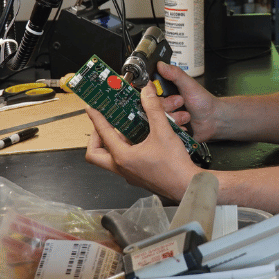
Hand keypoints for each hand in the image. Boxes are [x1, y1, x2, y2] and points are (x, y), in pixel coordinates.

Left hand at [84, 82, 200, 199]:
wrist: (187, 186)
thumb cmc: (175, 167)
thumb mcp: (163, 132)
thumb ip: (154, 109)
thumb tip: (147, 93)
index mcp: (123, 158)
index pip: (103, 134)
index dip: (96, 118)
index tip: (92, 109)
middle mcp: (123, 168)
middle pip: (95, 154)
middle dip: (96, 138)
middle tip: (102, 126)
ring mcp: (130, 174)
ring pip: (110, 158)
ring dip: (113, 143)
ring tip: (122, 129)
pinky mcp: (139, 176)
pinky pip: (124, 162)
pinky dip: (126, 149)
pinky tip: (139, 140)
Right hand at [156, 61, 221, 141]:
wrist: (214, 119)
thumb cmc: (203, 101)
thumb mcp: (189, 84)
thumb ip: (175, 74)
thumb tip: (161, 64)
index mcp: (164, 92)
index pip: (148, 92)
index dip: (152, 94)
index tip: (161, 94)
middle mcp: (162, 105)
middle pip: (152, 107)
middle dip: (167, 106)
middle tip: (180, 102)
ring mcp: (166, 118)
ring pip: (158, 120)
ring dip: (174, 118)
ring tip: (186, 115)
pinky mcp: (169, 130)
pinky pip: (165, 131)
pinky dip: (175, 128)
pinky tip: (184, 125)